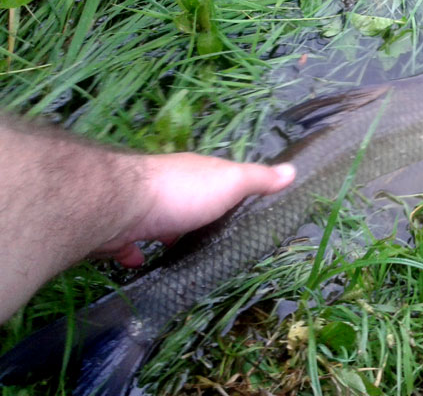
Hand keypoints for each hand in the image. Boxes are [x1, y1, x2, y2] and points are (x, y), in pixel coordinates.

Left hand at [94, 153, 295, 266]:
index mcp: (197, 173)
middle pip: (186, 201)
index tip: (241, 213)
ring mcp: (143, 208)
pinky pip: (129, 243)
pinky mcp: (120, 230)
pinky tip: (141, 262)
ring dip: (165, 234)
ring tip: (179, 254)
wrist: (122, 205)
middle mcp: (169, 187)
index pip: (217, 179)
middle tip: (210, 240)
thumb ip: (258, 179)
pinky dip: (135, 253)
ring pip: (157, 222)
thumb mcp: (231, 182)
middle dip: (194, 216)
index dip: (229, 192)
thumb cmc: (184, 192)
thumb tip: (293, 170)